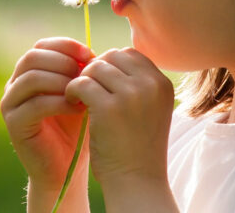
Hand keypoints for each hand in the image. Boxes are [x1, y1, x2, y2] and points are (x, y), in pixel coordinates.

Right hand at [1, 37, 93, 200]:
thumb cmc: (76, 129)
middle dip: (63, 61)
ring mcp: (11, 104)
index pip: (41, 46)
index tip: (90, 54)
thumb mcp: (79, 94)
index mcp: (28, 73)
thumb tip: (91, 53)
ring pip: (32, 78)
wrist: (66, 168)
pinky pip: (35, 104)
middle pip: (32, 57)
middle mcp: (14, 85)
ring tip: (82, 91)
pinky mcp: (14, 124)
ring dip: (61, 81)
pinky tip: (78, 109)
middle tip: (86, 73)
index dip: (65, 46)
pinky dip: (59, 103)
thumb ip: (80, 73)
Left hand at [64, 48, 174, 191]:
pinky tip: (74, 104)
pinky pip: (81, 83)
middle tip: (87, 90)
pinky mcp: (108, 107)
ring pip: (94, 67)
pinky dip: (72, 91)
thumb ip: (134, 83)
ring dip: (82, 80)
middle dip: (95, 70)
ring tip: (79, 98)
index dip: (110, 65)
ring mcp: (131, 95)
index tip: (101, 83)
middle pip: (111, 56)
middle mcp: (150, 85)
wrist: (136, 181)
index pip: (129, 54)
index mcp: (162, 84)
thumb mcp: (147, 109)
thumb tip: (103, 59)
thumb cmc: (137, 147)